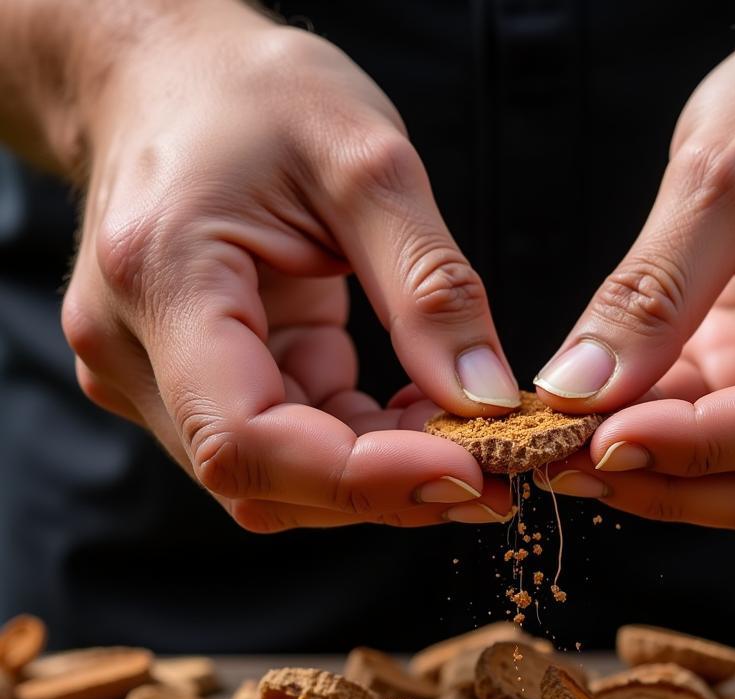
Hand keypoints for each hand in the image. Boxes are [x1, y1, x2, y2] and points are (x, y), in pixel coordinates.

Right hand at [60, 4, 517, 529]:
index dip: (359, 478)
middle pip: (266, 479)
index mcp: (162, 279)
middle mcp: (136, 349)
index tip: (468, 472)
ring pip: (281, 482)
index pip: (244, 438)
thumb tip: (485, 401)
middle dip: (391, 486)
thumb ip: (429, 287)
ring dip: (385, 474)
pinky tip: (426, 414)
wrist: (171, 79)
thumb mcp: (365, 160)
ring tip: (474, 437)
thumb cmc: (251, 94)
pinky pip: (291, 448)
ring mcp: (157, 377)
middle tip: (501, 468)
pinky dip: (367, 446)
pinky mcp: (199, 385)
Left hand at [533, 27, 734, 536]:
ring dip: (661, 484)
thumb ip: (650, 292)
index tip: (585, 438)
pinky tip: (604, 426)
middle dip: (664, 486)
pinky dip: (669, 454)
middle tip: (554, 459)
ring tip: (565, 448)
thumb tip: (574, 392)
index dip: (683, 449)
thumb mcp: (718, 172)